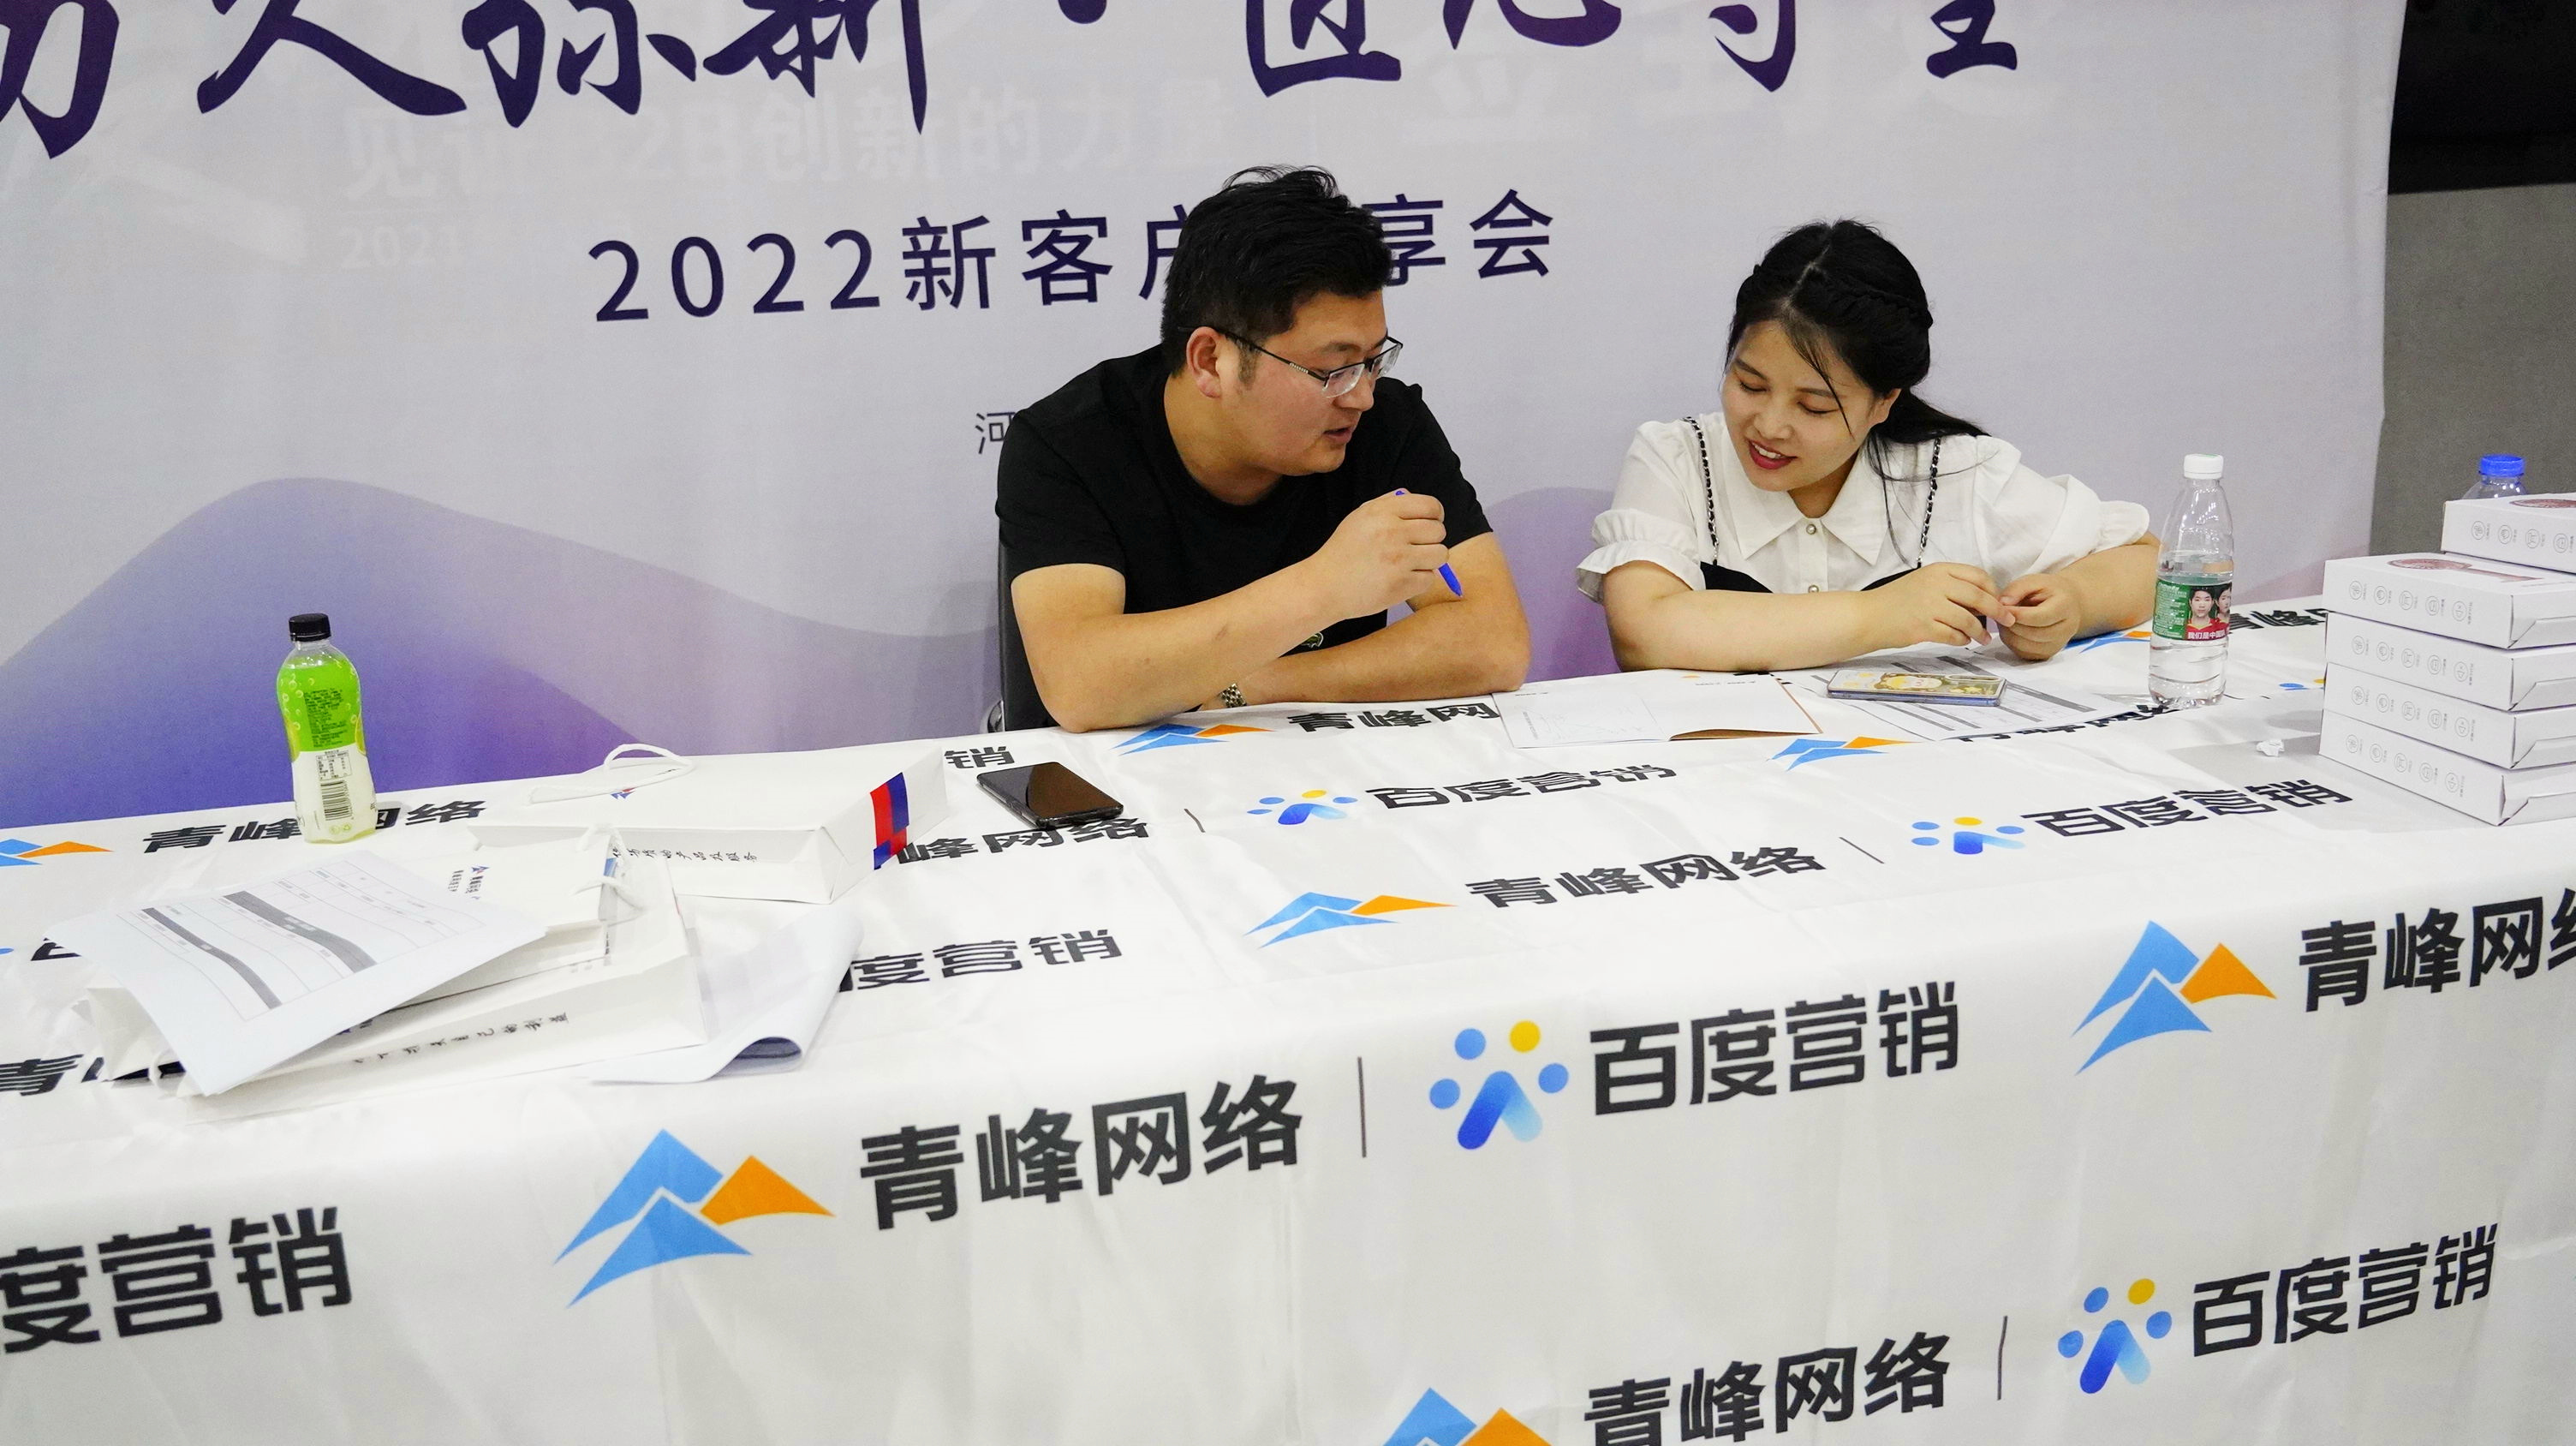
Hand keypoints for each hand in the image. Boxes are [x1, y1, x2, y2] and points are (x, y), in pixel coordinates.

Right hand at [1305, 491, 1448, 619]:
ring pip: (1440, 554)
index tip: (1427, 525)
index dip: (1435, 516)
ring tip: (1410, 564)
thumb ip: (1388, 503)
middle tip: (1414, 548)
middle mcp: (1392, 532)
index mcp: (1382, 512)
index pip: (1431, 506)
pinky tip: (1400, 580)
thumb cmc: (1344, 551)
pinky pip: (1429, 578)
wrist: (1324, 586)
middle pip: (1439, 530)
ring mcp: (1398, 559)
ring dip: (1429, 561)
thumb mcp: (1360, 517)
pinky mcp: (1401, 584)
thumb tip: (1415, 499)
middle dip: (1431, 540)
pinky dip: (1418, 581)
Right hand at [1869, 563, 2001, 647]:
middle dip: (1998, 612)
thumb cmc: (1896, 601)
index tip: (1999, 602)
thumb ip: (1951, 586)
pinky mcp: (1923, 627)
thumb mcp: (1924, 582)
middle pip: (1979, 598)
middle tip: (2007, 621)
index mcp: (1938, 570)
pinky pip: (1954, 635)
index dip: (1994, 590)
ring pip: (1968, 620)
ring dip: (1981, 631)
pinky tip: (1963, 640)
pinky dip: (1962, 640)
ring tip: (1984, 638)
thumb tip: (1984, 601)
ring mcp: (1929, 606)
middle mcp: (1936, 585)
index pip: (1978, 576)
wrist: (1868, 616)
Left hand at [1996, 573, 2082, 659]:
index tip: (2001, 607)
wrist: (2066, 604)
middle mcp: (2066, 629)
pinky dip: (2012, 643)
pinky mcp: (2048, 654)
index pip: (2038, 617)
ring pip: (2025, 647)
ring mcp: (2058, 644)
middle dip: (2011, 625)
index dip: (2016, 614)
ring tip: (2006, 620)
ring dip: (2009, 634)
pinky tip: (2011, 630)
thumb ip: (2017, 589)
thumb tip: (2002, 603)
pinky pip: (2024, 654)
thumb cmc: (2048, 591)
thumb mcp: (2033, 581)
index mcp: (2065, 607)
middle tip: (2000, 614)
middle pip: (2032, 634)